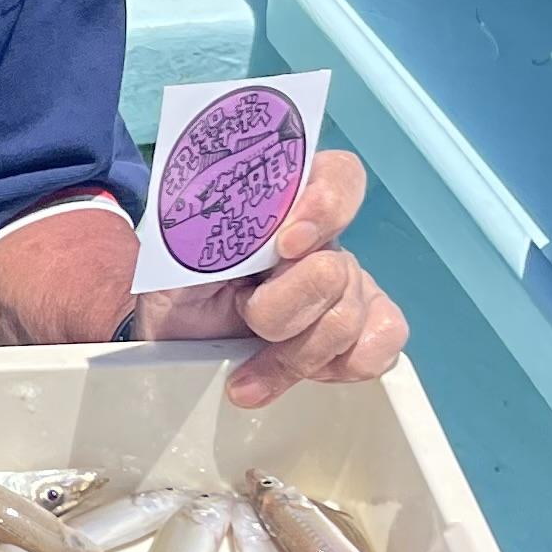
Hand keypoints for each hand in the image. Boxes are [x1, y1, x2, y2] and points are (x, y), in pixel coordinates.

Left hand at [135, 150, 407, 405]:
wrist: (173, 342)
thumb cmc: (177, 283)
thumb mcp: (178, 247)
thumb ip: (207, 225)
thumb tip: (205, 227)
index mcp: (288, 205)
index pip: (340, 177)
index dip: (326, 206)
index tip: (285, 244)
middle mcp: (325, 244)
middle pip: (337, 270)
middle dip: (281, 308)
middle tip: (244, 316)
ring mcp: (346, 292)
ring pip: (348, 319)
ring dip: (290, 354)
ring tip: (247, 369)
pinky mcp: (354, 340)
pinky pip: (378, 348)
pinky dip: (334, 368)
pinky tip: (290, 374)